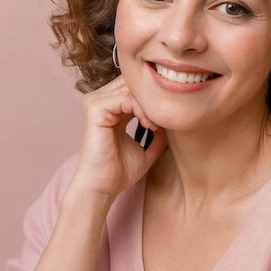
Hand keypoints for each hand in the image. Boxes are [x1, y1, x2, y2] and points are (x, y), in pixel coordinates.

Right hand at [69, 75, 167, 199]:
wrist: (103, 188)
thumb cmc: (120, 171)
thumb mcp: (148, 147)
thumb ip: (159, 129)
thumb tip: (175, 117)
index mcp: (112, 106)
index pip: (136, 85)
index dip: (155, 96)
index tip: (169, 116)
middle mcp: (102, 99)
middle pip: (134, 82)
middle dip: (154, 99)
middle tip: (166, 118)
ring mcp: (96, 102)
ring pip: (131, 88)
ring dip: (150, 105)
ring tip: (157, 125)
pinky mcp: (95, 109)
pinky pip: (125, 98)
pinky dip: (141, 110)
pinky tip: (150, 125)